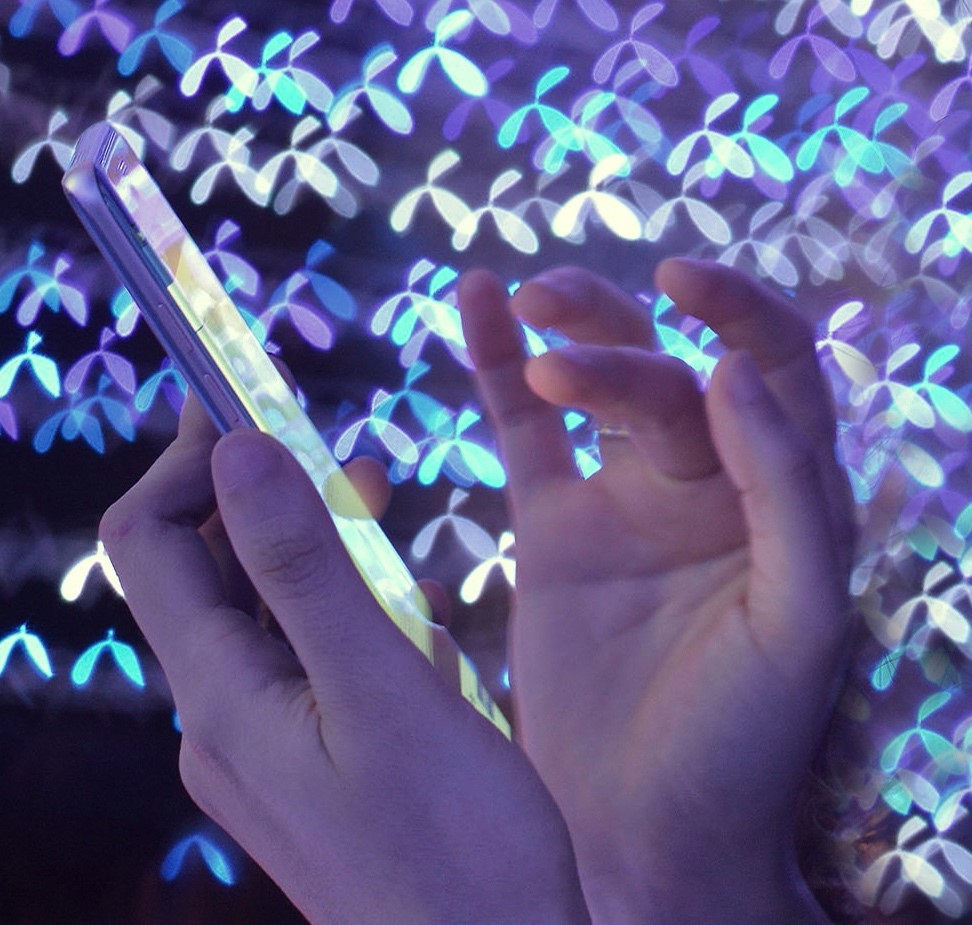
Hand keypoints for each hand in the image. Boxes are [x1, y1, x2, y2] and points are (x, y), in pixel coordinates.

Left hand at [101, 396, 590, 924]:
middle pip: (203, 572)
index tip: (248, 389)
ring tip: (384, 512)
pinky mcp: (308, 771)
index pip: (147, 542)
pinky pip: (304, 664)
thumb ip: (305, 566)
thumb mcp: (383, 690)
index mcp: (218, 698)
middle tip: (344, 448)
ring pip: (263, 614)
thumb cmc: (455, 852)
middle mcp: (220, 722)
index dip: (187, 458)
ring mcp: (261, 752)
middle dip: (264, 494)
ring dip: (315, 551)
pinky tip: (415, 624)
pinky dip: (347, 616)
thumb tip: (234, 449)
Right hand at [459, 259, 854, 924]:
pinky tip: (475, 303)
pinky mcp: (554, 532)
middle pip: (668, 373)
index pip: (775, 370)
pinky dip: (500, 368)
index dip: (739, 310)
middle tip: (565, 356)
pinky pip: (525, 434)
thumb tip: (729, 372)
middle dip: (617, 347)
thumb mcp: (798, 621)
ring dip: (567, 329)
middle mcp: (710, 488)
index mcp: (787, 501)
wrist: (650, 831)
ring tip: (519, 295)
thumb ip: (782, 493)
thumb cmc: (745, 742)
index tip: (681, 283)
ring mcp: (625, 505)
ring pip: (598, 385)